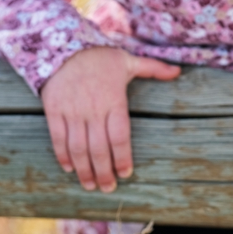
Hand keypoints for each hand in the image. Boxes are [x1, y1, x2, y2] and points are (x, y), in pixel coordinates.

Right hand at [39, 47, 180, 192]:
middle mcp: (92, 109)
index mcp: (113, 101)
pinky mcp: (54, 110)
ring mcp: (72, 111)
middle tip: (107, 188)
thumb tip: (178, 72)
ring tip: (90, 184)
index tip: (125, 174)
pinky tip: (69, 167)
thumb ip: (152, 68)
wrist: (61, 45)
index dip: (122, 158)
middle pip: (99, 148)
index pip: (120, 137)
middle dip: (103, 172)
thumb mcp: (127, 60)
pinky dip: (63, 155)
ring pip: (78, 148)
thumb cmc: (98, 56)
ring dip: (84, 169)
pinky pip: (58, 137)